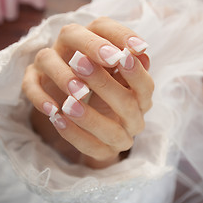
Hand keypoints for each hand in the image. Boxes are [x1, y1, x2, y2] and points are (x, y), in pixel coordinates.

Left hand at [22, 17, 152, 167]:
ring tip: (67, 102)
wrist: (94, 120)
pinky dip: (72, 133)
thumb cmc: (102, 87)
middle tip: (80, 64)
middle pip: (128, 106)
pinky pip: (90, 148)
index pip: (146, 86)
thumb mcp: (111, 72)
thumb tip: (135, 49)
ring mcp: (121, 140)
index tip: (119, 54)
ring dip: (89, 116)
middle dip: (104, 84)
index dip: (135, 72)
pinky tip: (56, 118)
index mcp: (142, 99)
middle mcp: (136, 121)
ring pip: (111, 132)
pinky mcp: (104, 153)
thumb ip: (119, 61)